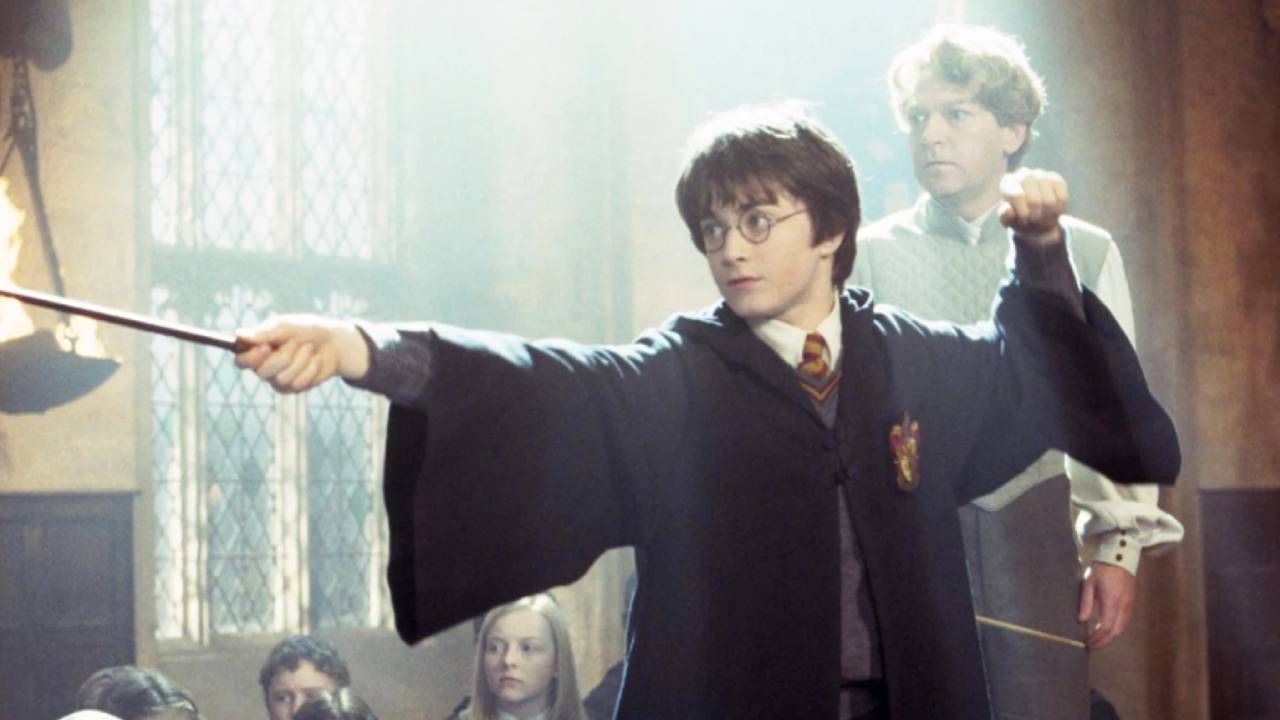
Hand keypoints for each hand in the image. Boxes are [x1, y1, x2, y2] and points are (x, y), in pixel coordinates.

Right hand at [233, 315, 369, 392]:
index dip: (251, 358)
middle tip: (296, 342)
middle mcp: (263, 367)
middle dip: (284, 356)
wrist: (334, 342)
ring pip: (282, 378)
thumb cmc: (306, 330)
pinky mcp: (294, 388)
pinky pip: (298, 383)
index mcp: (257, 349)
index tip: (266, 348)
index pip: (241, 361)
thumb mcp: (287, 326)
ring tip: (309, 348)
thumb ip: (265, 333)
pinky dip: (310, 369)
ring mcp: (278, 379)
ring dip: (300, 360)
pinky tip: (316, 360)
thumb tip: (239, 335)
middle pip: (263, 372)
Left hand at [998, 168, 1068, 245]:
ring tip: (1043, 218)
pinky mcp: (1057, 179)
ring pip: (1050, 201)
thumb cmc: (1018, 218)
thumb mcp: (1009, 221)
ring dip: (1047, 216)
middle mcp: (1023, 174)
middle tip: (1034, 221)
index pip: (1017, 196)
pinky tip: (1052, 211)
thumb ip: (1005, 217)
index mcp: (1008, 182)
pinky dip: (1058, 210)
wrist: (1035, 218)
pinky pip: (1062, 199)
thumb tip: (1007, 209)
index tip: (1024, 221)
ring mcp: (1041, 174)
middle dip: (1036, 217)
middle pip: (1035, 201)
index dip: (1023, 213)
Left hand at [1077, 561, 1135, 649]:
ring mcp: (1130, 604)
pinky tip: (1108, 629)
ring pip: (1122, 628)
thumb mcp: (1089, 583)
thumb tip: (1082, 621)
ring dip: (1111, 637)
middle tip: (1093, 646)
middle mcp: (1123, 605)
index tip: (1088, 643)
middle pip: (1116, 632)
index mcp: (1112, 601)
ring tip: (1099, 640)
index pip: (1106, 628)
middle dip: (1104, 642)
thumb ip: (1086, 603)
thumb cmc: (1102, 568)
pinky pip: (1125, 621)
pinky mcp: (1131, 601)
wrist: (1120, 556)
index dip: (1097, 639)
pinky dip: (1117, 629)